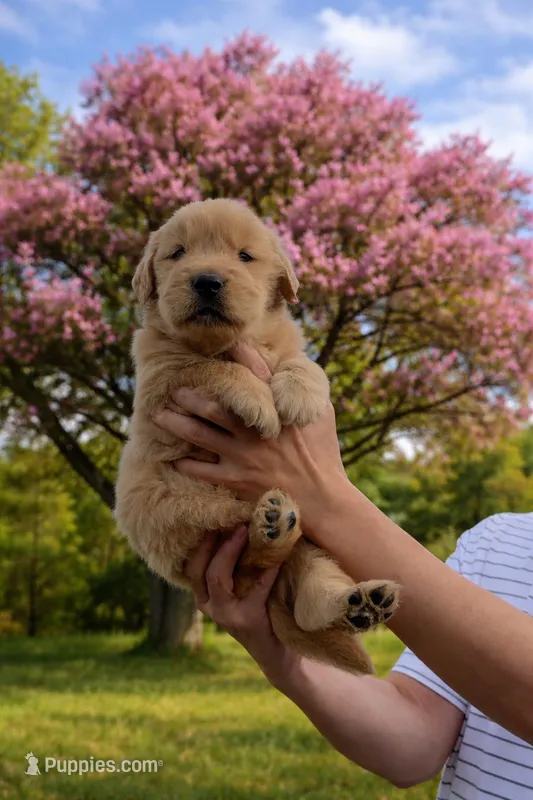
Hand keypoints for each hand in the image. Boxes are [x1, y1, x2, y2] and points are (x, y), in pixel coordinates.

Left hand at [153, 343, 350, 522]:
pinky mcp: (236, 480)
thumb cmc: (324, 454)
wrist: (323, 500)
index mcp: (277, 410)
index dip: (237, 354)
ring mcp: (243, 455)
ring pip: (200, 435)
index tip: (220, 345)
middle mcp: (255, 430)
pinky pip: (202, 471)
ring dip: (177, 423)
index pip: (254, 373)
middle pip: (214, 406)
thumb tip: (293, 367)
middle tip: (173, 388)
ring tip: (158, 415)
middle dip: (190, 395)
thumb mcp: (322, 415)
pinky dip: (186, 464)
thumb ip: (304, 391)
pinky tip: (172, 459)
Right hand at [185, 524, 300, 685]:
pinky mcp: (247, 620)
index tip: (216, 518)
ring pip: (217, 577)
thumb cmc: (262, 612)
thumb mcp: (242, 588)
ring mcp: (225, 615)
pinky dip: (266, 570)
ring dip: (231, 551)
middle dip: (215, 542)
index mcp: (205, 596)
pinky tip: (277, 557)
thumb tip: (244, 523)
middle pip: (201, 569)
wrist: (278, 654)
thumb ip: (238, 565)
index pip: (193, 565)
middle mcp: (209, 606)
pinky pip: (255, 588)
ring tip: (245, 531)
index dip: (202, 542)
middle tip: (234, 522)